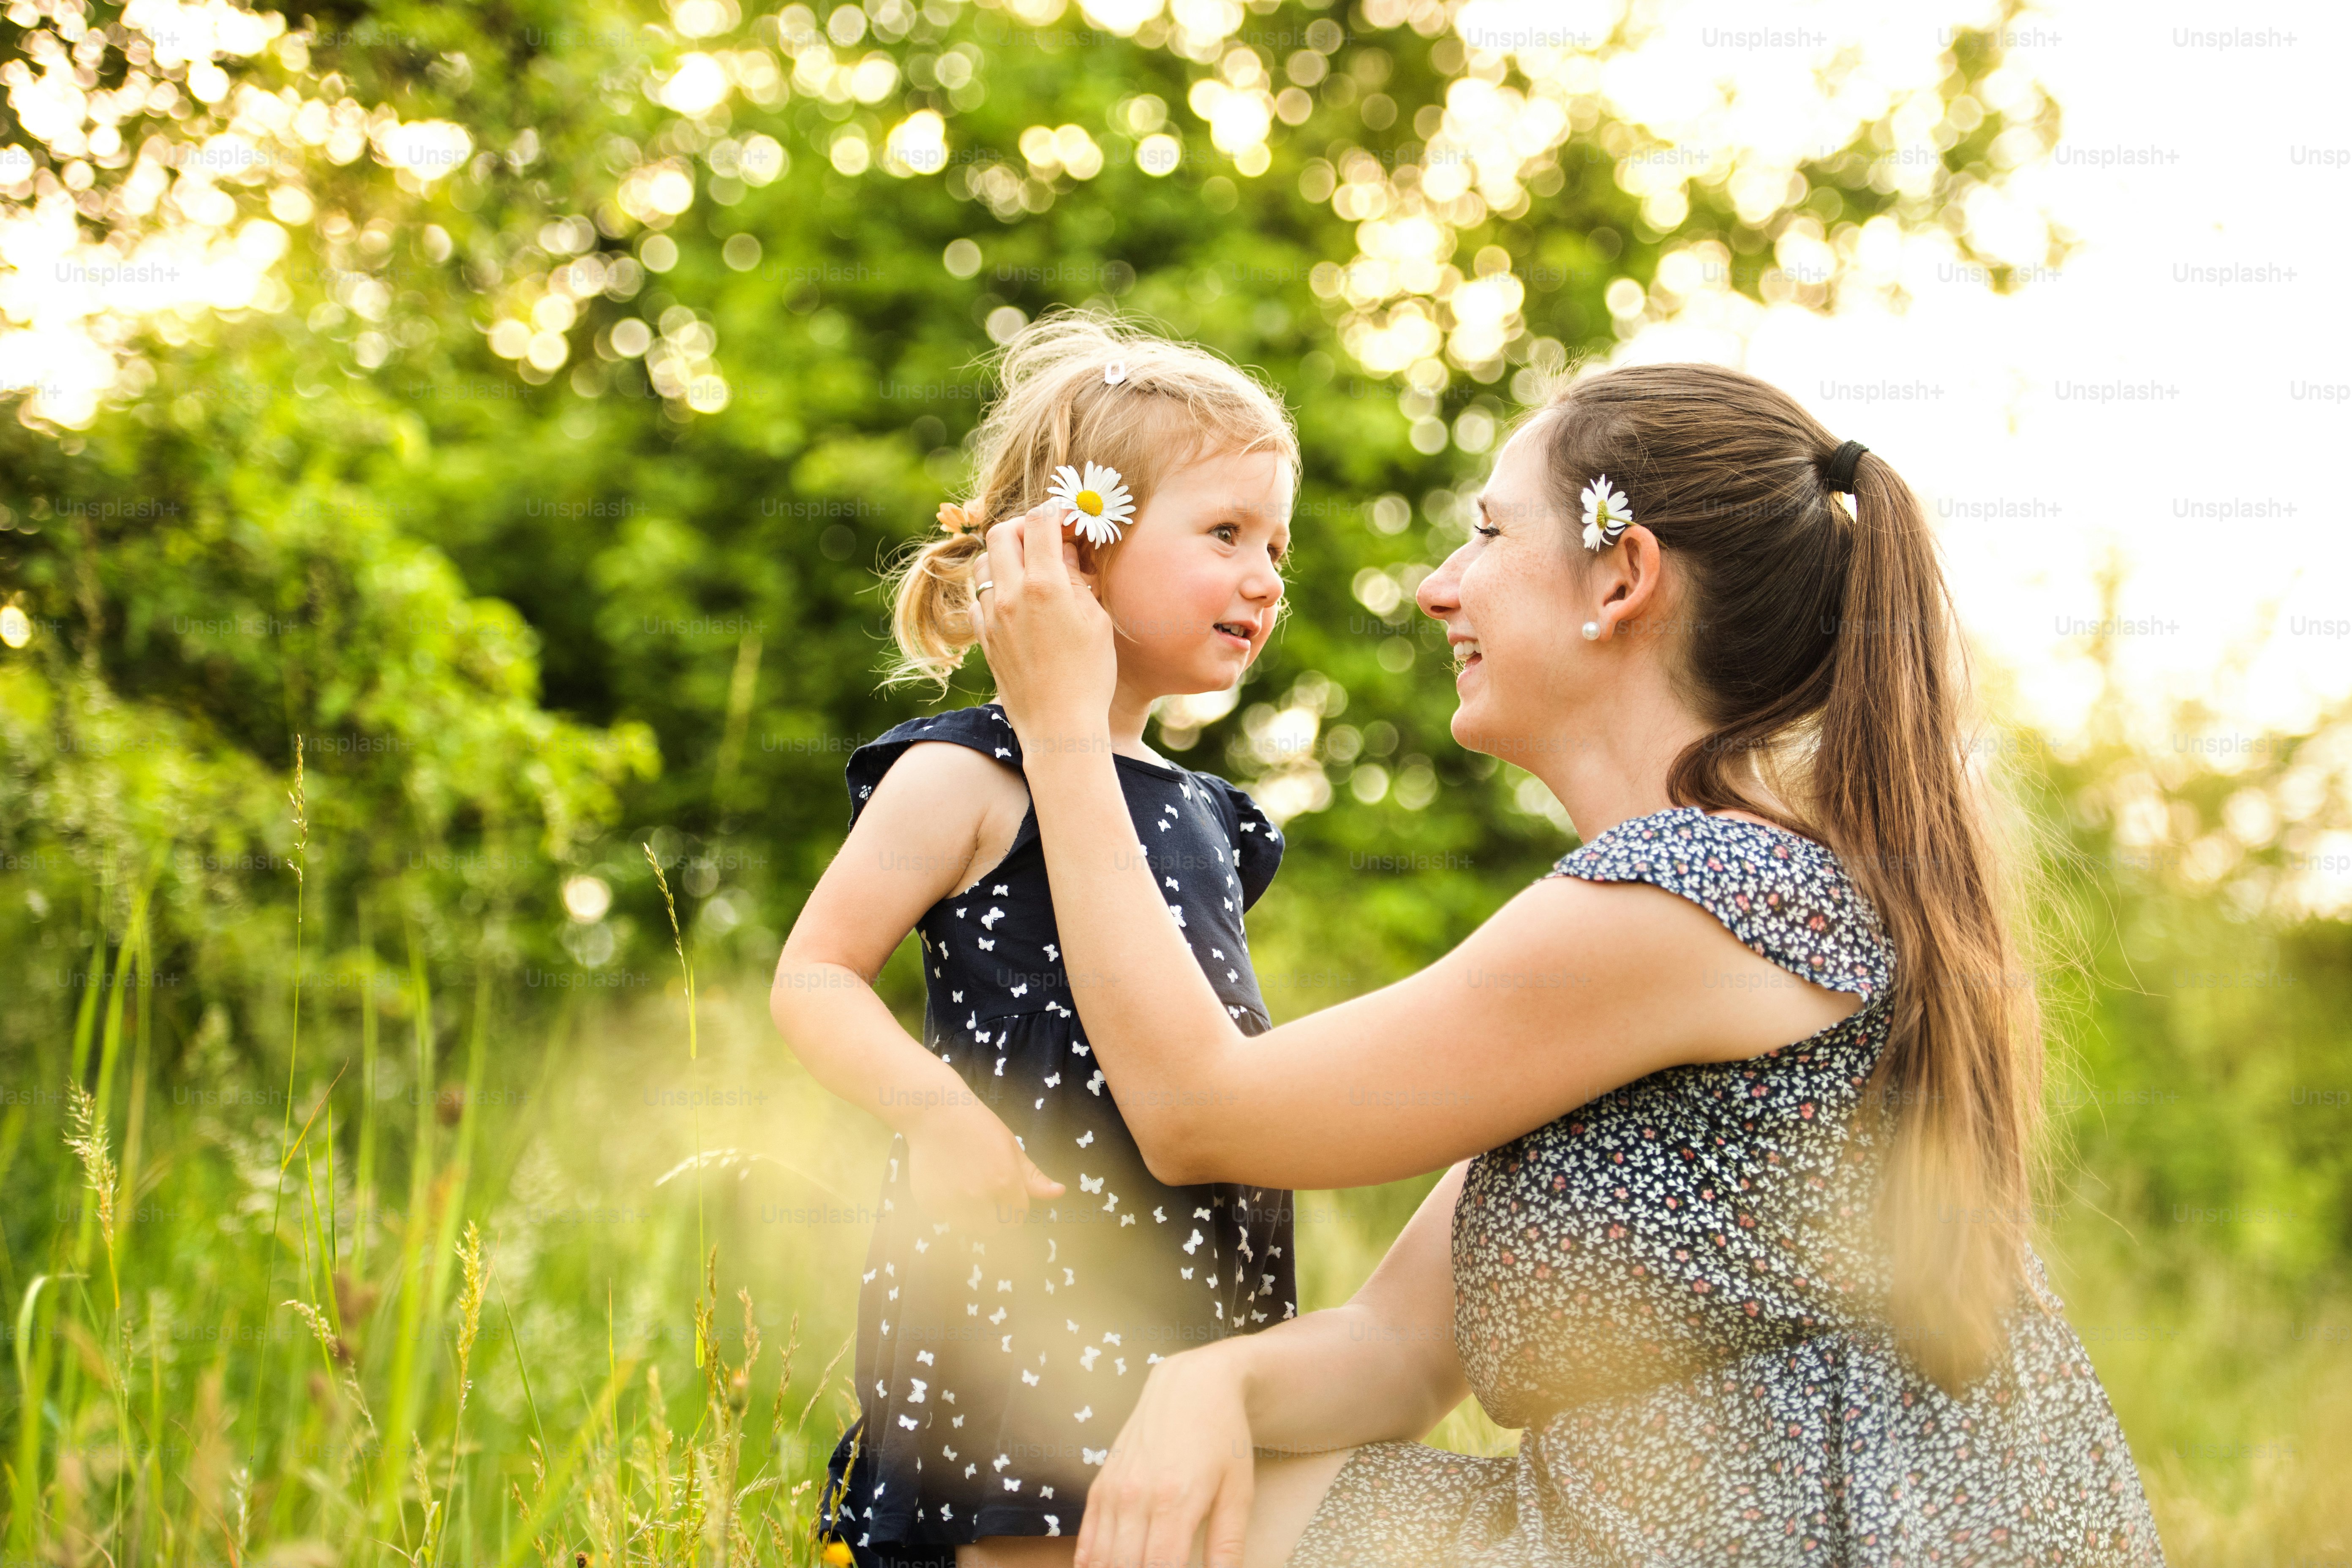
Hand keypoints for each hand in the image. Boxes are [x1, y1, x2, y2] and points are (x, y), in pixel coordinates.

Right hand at [904, 1099, 1064, 1230]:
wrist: (935, 1112)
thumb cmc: (978, 1125)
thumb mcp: (1011, 1147)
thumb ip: (1033, 1177)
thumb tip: (1060, 1193)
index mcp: (1005, 1184)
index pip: (1018, 1217)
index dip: (1014, 1204)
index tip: (1005, 1190)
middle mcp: (979, 1198)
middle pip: (994, 1229)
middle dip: (993, 1215)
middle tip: (984, 1189)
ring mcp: (952, 1202)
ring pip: (969, 1228)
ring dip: (970, 1215)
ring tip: (964, 1186)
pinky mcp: (930, 1203)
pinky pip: (944, 1218)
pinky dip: (946, 1208)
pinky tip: (946, 1183)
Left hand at [970, 503, 1118, 756]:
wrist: (1058, 727)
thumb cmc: (1089, 676)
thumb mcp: (1096, 620)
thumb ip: (1076, 578)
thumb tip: (1064, 550)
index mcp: (1045, 586)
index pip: (1040, 521)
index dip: (1056, 510)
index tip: (1068, 516)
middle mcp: (1011, 595)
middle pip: (1003, 532)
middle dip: (1025, 526)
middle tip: (1046, 537)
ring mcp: (991, 617)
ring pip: (985, 562)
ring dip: (1005, 556)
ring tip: (1030, 569)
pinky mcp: (983, 637)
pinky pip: (979, 597)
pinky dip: (996, 589)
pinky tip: (1017, 602)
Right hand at [1075, 1345, 1255, 1567]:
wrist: (1192, 1385)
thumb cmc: (1222, 1439)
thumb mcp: (1238, 1492)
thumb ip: (1228, 1547)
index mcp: (1176, 1501)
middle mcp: (1137, 1497)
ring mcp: (1114, 1491)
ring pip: (1100, 1560)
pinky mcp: (1100, 1485)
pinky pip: (1086, 1539)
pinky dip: (1089, 1566)